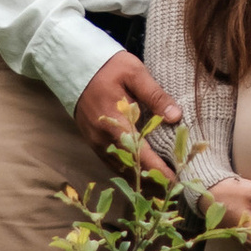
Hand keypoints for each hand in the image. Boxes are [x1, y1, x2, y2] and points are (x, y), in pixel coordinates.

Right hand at [75, 49, 181, 188]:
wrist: (74, 65)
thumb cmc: (108, 67)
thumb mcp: (134, 73)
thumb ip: (155, 95)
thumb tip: (176, 116)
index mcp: (115, 122)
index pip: (140, 154)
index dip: (157, 169)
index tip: (174, 181)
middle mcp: (102, 137)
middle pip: (129, 167)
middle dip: (150, 178)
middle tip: (173, 185)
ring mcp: (95, 141)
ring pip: (118, 167)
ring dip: (138, 176)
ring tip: (160, 182)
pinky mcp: (92, 140)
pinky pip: (110, 161)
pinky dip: (126, 168)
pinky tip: (139, 170)